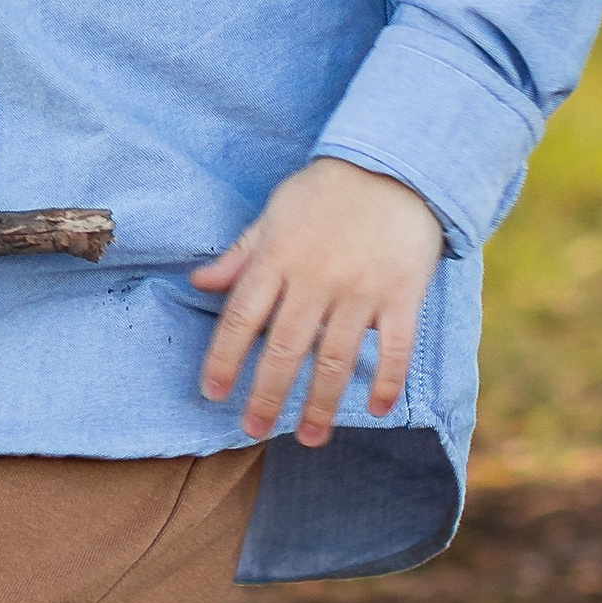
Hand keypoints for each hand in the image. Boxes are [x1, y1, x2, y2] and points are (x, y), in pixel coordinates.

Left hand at [191, 157, 444, 448]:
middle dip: (267, 395)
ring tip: (309, 437)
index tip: (213, 393)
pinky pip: (396, 347)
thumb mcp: (274, 214)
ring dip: (321, 404)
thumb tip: (199, 284)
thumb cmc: (325, 191)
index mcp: (278, 257)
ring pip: (336, 358)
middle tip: (253, 430)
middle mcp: (316, 278)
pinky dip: (386, 380)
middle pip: (286, 348)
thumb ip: (240, 255)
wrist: (394, 164)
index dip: (225, 359)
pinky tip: (375, 408)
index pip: (242, 317)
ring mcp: (361, 289)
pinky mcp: (402, 294)